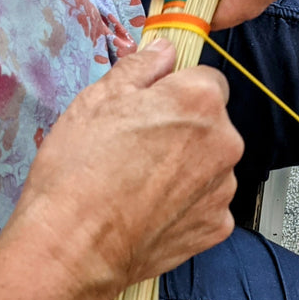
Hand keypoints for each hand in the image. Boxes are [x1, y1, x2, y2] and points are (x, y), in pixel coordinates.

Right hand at [5, 39, 243, 292]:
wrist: (73, 247)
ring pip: (209, 166)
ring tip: (138, 184)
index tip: (151, 107)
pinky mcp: (217, 225)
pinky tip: (149, 211)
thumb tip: (164, 52)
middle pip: (211, 125)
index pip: (206, 81)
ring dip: (185, 169)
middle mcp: (224, 142)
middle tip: (135, 148)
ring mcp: (223, 188)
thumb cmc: (79, 172)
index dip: (175, 92)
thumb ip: (140, 68)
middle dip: (182, 132)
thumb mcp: (97, 100)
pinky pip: (205, 204)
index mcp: (200, 101)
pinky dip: (184, 206)